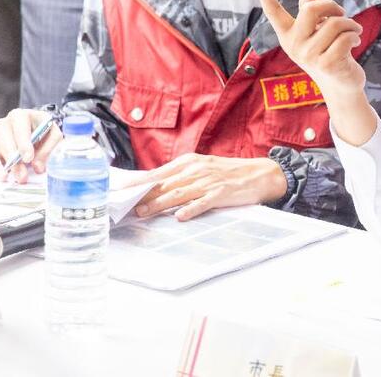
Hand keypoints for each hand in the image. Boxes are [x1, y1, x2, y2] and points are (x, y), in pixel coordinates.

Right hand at [0, 109, 62, 181]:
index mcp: (21, 116)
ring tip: (13, 178)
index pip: (19, 127)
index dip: (23, 143)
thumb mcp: (53, 135)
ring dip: (4, 165)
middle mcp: (5, 123)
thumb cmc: (44, 132)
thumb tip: (37, 167)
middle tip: (22, 173)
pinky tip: (2, 176)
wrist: (37, 134)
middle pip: (5, 138)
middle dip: (14, 158)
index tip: (28, 158)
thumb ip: (48, 148)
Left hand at [131, 154, 286, 221]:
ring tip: (144, 213)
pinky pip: (203, 202)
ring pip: (179, 193)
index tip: (120, 189)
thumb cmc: (228, 173)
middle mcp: (196, 170)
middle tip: (126, 206)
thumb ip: (179, 177)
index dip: (138, 182)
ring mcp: (209, 182)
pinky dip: (191, 209)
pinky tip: (180, 217)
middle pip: (165, 184)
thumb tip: (152, 187)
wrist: (260, 174)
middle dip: (144, 196)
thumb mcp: (202, 168)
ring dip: (159, 204)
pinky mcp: (222, 194)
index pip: (158, 173)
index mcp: (189, 162)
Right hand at [250, 0, 365, 98]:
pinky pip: (345, 38)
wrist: (340, 85)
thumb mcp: (317, 31)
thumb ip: (313, 10)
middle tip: (342, 13)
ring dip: (350, 23)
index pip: (273, 12)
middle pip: (311, 9)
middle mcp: (294, 45)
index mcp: (288, 34)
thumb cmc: (328, 52)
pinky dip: (355, 35)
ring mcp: (309, 56)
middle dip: (332, 6)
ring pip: (334, 23)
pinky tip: (355, 41)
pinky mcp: (327, 65)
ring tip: (354, 30)